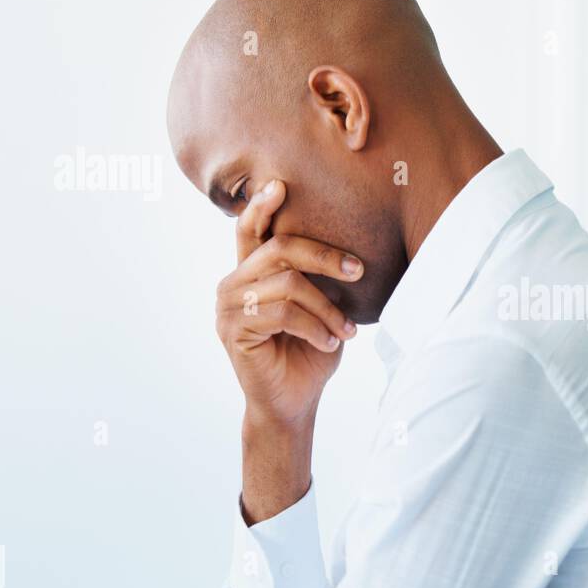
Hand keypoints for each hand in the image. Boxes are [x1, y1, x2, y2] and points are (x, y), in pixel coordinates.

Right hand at [214, 179, 363, 522]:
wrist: (294, 401)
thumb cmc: (310, 352)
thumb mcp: (320, 308)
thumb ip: (317, 278)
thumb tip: (351, 251)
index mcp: (251, 272)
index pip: (250, 229)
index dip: (262, 205)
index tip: (281, 185)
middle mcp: (233, 283)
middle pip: (279, 248)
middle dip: (325, 255)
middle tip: (358, 270)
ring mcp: (228, 306)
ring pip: (287, 282)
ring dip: (326, 307)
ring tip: (346, 331)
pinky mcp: (233, 330)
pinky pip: (282, 312)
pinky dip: (315, 326)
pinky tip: (330, 343)